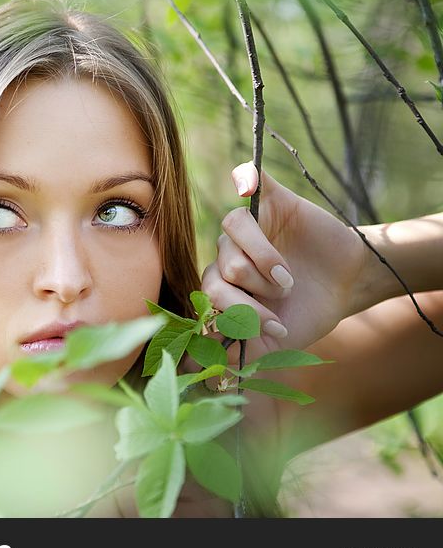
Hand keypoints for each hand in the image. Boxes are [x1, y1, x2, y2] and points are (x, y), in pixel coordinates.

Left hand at [201, 163, 369, 355]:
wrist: (347, 286)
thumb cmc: (305, 312)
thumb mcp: (273, 340)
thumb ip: (237, 349)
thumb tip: (201, 369)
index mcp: (223, 284)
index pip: (209, 293)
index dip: (236, 313)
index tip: (274, 328)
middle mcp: (229, 253)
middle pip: (221, 266)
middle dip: (252, 292)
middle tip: (282, 299)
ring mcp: (249, 226)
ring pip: (233, 230)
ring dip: (263, 259)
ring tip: (287, 277)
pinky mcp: (272, 201)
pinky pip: (251, 180)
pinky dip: (247, 178)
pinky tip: (248, 185)